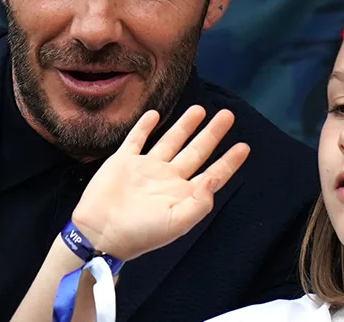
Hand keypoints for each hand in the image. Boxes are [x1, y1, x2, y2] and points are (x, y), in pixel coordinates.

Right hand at [71, 106, 249, 260]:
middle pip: (197, 150)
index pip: (213, 173)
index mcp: (183, 193)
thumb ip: (199, 203)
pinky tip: (155, 114)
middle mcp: (168, 177)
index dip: (229, 161)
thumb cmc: (140, 233)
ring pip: (171, 140)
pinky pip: (137, 139)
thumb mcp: (176, 223)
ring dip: (185, 125)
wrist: (99, 233)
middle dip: (213, 133)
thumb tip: (214, 179)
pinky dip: (145, 126)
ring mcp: (146, 167)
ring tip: (200, 109)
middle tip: (228, 115)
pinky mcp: (124, 161)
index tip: (245, 146)